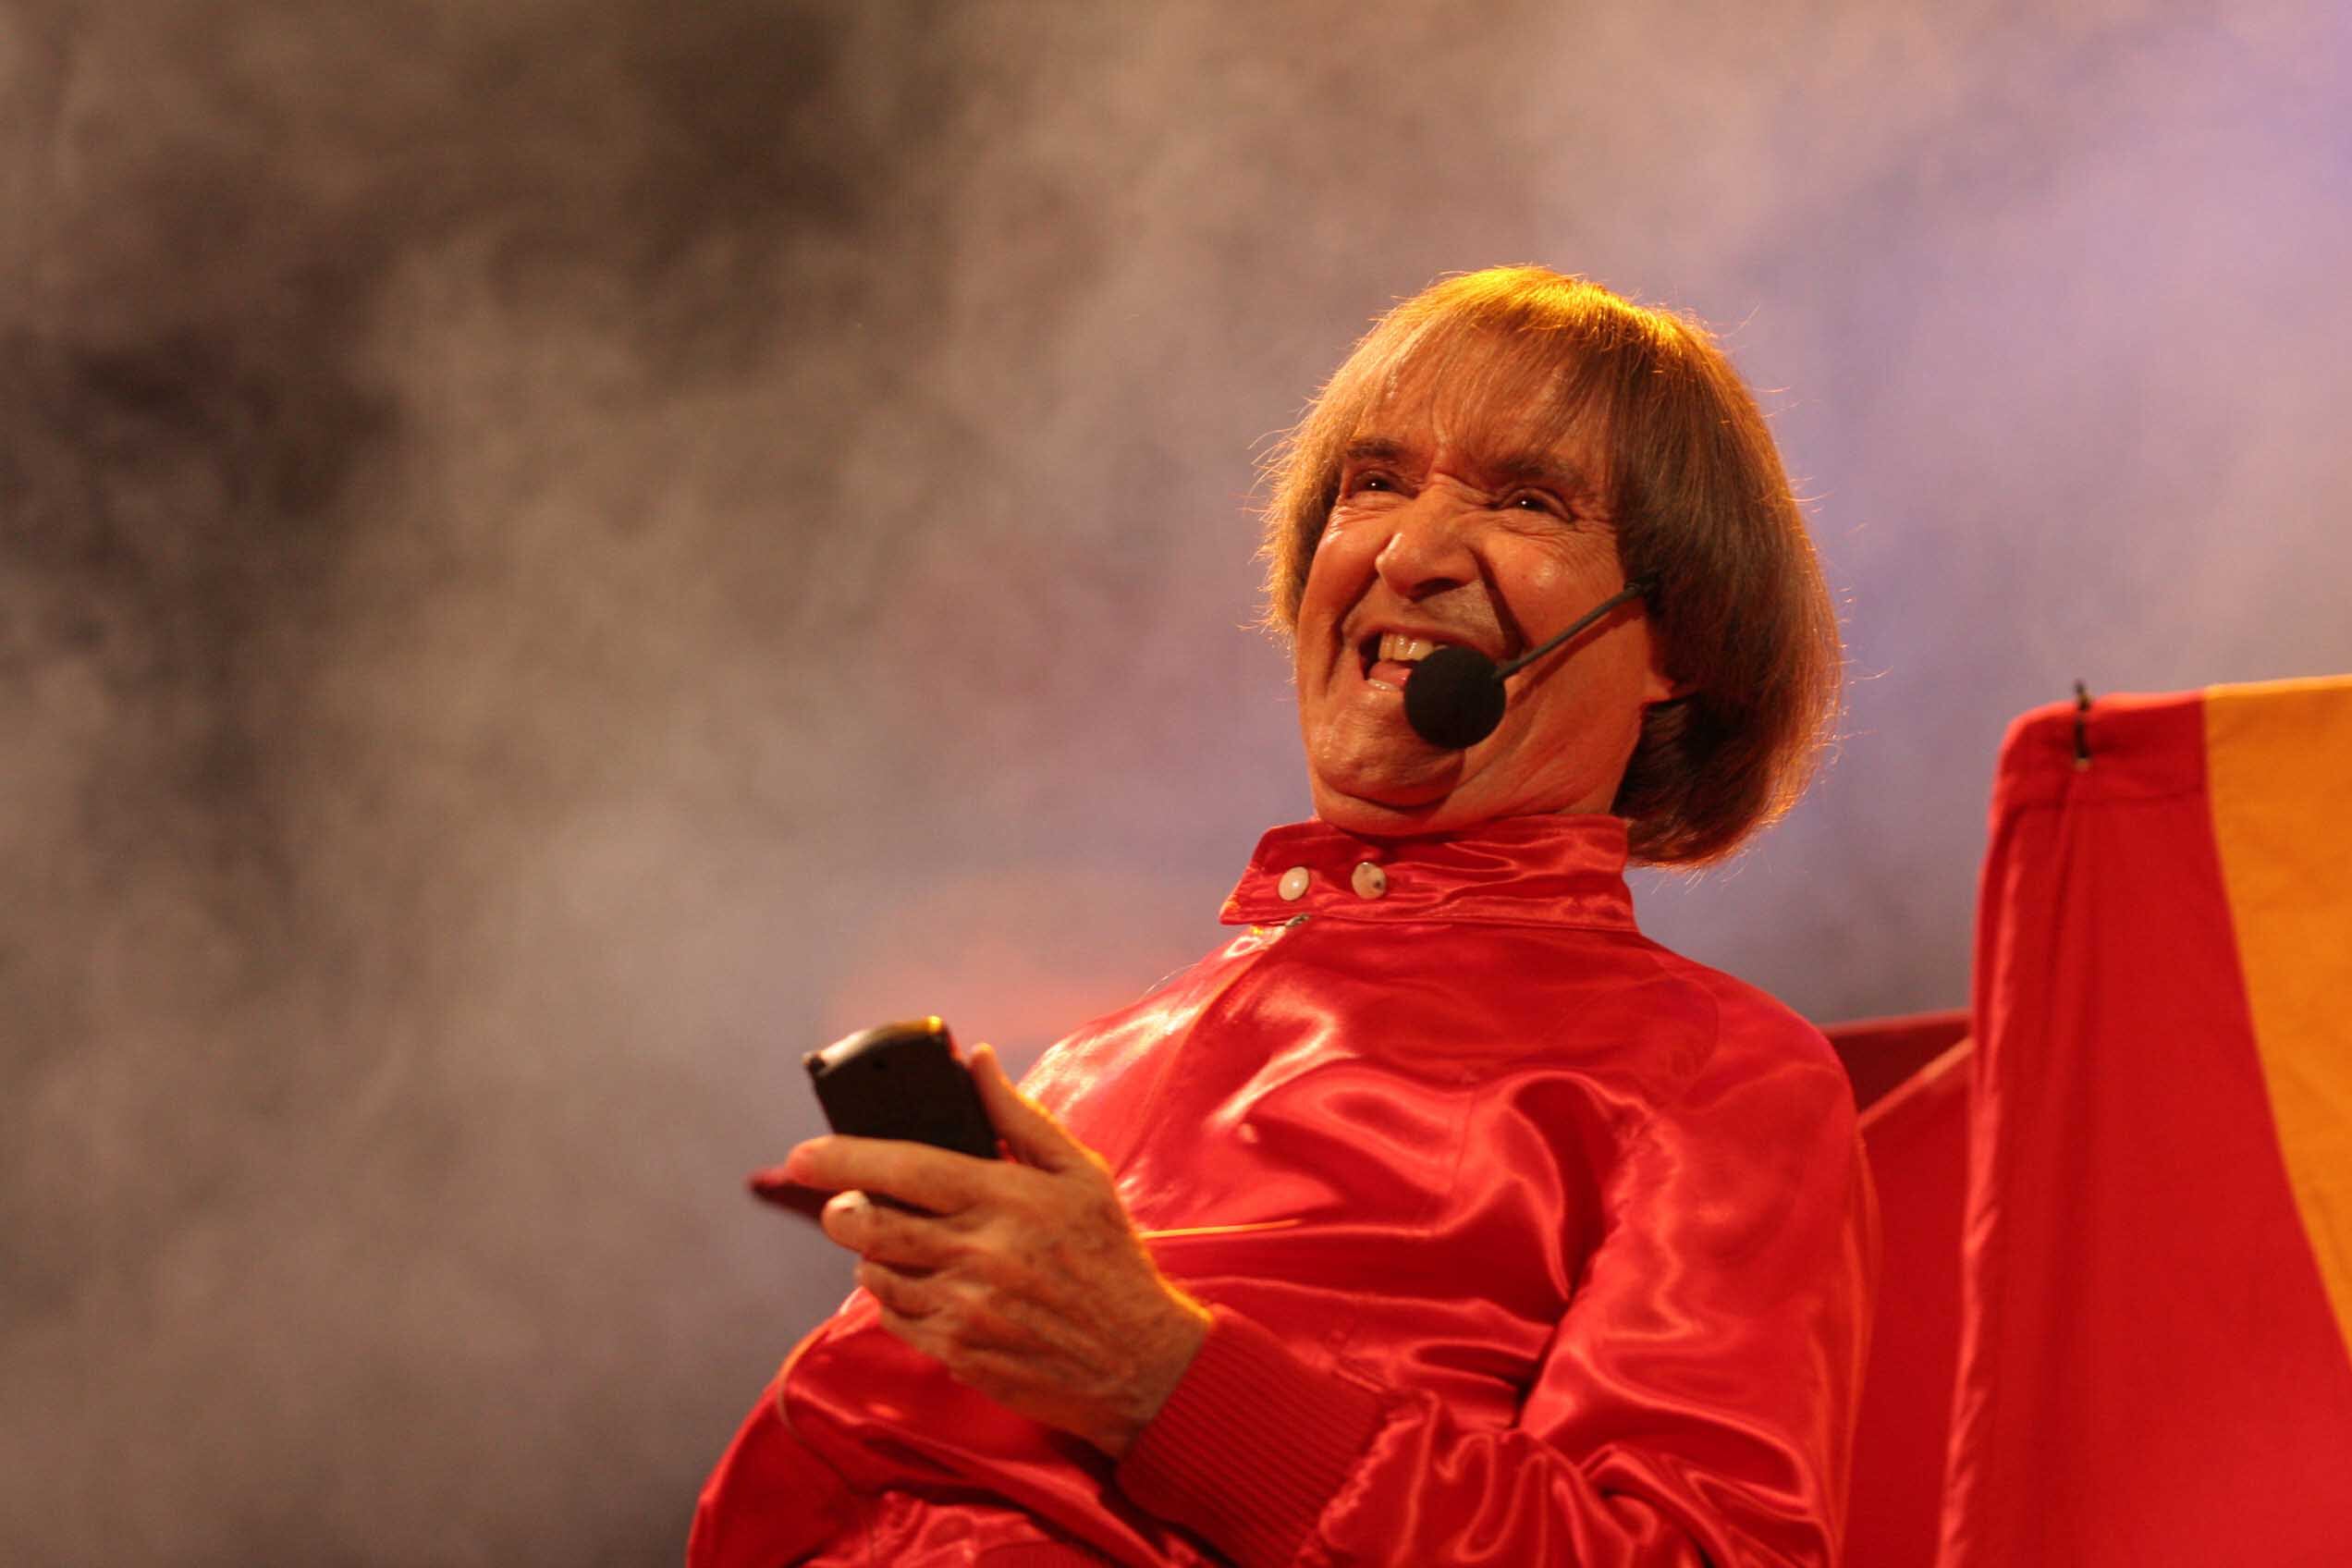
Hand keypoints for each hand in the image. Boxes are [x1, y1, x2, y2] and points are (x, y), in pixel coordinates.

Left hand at [768, 1043, 1210, 1456]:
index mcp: (1006, 1198)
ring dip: (873, 1255)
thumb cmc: (1108, 1257)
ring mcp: (964, 1309)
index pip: (904, 1167)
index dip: (843, 1157)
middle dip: (840, 1210)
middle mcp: (979, 1254)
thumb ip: (1019, 1116)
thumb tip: (976, 1060)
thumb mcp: (1079, 1174)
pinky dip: (896, 1298)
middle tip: (843, 1204)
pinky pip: (895, 1318)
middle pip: (870, 1225)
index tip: (802, 1154)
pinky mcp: (957, 1353)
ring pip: (876, 1273)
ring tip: (904, 1245)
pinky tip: (929, 1287)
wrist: (1139, 1360)